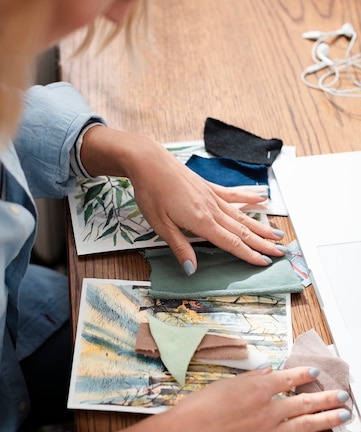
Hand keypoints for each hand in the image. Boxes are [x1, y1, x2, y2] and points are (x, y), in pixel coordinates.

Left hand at [80, 126, 284, 269]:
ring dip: (260, 226)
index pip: (231, 242)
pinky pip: (233, 195)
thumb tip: (192, 270)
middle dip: (262, 243)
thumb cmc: (151, 193)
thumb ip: (180, 247)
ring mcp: (212, 196)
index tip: (264, 263)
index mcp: (201, 221)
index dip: (248, 254)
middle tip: (281, 252)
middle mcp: (212, 209)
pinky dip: (249, 198)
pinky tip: (261, 198)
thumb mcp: (161, 225)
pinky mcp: (209, 186)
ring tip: (277, 233)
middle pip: (242, 230)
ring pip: (242, 214)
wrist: (150, 162)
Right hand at [108, 367, 349, 431]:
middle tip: (342, 395)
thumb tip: (267, 371)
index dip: (304, 375)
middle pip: (304, 403)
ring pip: (305, 426)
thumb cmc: (199, 408)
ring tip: (343, 416)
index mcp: (258, 389)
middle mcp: (268, 410)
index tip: (316, 373)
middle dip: (326, 398)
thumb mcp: (224, 384)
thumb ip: (250, 378)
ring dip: (327, 420)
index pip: (289, 379)